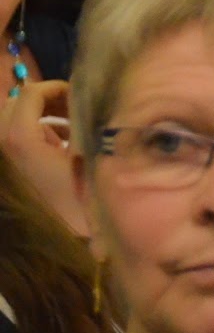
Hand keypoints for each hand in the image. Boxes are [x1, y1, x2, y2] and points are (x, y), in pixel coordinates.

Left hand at [0, 80, 86, 234]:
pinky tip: (58, 149)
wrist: (63, 244)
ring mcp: (3, 161)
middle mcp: (1, 146)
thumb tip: (83, 101)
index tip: (81, 95)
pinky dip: (33, 138)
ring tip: (68, 129)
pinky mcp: (9, 175)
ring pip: (13, 125)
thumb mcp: (86, 155)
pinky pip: (13, 144)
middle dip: (45, 102)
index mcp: (18, 138)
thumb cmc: (80, 200)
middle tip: (75, 109)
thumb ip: (80, 122)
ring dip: (39, 120)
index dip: (56, 88)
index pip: (30, 94)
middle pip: (16, 106)